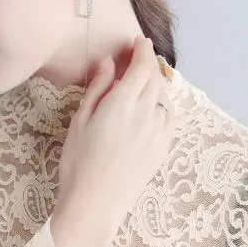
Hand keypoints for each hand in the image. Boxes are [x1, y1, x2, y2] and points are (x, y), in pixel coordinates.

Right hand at [56, 35, 176, 227]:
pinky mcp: (163, 149)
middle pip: (155, 79)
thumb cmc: (78, 163)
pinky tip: (150, 112)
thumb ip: (97, 89)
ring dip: (155, 86)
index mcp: (122, 104)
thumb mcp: (80, 121)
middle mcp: (146, 114)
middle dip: (148, 64)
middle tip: (137, 60)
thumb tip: (109, 63)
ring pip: (164, 98)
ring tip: (141, 87)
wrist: (95, 205)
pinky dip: (162, 107)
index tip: (137, 42)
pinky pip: (169, 118)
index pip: (141, 66)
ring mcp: (158, 132)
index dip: (141, 50)